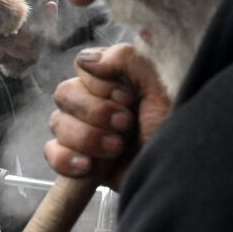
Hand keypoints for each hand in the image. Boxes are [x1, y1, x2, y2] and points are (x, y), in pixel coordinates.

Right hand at [44, 43, 169, 183]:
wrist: (181, 173)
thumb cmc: (181, 128)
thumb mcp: (163, 85)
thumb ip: (128, 59)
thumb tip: (87, 59)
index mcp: (116, 80)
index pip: (83, 67)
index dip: (100, 84)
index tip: (128, 99)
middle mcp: (97, 102)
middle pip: (64, 93)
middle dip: (95, 112)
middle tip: (126, 126)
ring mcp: (85, 131)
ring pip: (57, 123)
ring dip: (86, 137)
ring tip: (117, 149)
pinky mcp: (79, 160)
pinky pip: (52, 153)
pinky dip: (65, 158)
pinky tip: (87, 166)